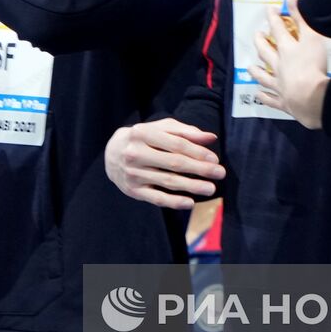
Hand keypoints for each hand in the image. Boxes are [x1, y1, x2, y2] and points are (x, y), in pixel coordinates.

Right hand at [104, 119, 223, 210]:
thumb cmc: (142, 138)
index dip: (197, 152)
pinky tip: (190, 202)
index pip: (176, 144)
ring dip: (192, 186)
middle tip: (220, 173)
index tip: (215, 159)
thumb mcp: (160, 129)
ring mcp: (134, 173)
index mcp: (143, 133)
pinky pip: (157, 198)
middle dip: (200, 169)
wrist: (111, 153)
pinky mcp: (133, 190)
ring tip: (211, 188)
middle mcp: (136, 153)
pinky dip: (174, 202)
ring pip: (168, 181)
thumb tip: (210, 138)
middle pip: (174, 163)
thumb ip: (185, 132)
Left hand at [247, 0, 329, 129]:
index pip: (277, 29)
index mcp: (287, 49)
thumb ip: (302, 19)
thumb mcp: (312, 38)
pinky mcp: (282, 101)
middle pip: (265, 52)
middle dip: (260, 42)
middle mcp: (278, 65)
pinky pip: (270, 98)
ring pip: (264, 76)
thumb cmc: (313, 66)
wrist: (311, 97)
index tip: (269, 10)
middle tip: (257, 36)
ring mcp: (279, 84)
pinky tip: (259, 94)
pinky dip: (264, 96)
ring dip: (257, 71)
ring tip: (250, 67)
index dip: (273, 18)